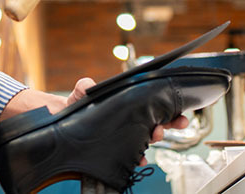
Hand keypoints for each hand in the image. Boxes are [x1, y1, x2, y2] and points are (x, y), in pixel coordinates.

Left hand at [66, 78, 188, 165]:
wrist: (65, 122)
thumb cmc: (77, 105)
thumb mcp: (81, 93)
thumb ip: (84, 86)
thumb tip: (87, 85)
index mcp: (128, 105)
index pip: (152, 104)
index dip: (168, 107)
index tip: (178, 110)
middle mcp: (131, 120)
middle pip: (157, 121)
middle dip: (171, 122)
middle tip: (177, 122)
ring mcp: (125, 135)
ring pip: (148, 138)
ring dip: (156, 137)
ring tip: (155, 135)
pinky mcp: (117, 149)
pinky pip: (133, 155)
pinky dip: (139, 158)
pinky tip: (141, 158)